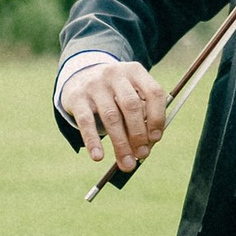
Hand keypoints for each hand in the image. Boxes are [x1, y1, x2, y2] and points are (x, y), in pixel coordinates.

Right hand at [62, 58, 167, 174]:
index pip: (153, 92)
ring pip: (111, 117)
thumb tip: (146, 147)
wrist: (79, 77)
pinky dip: (93, 141)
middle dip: (139, 134)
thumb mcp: (129, 95)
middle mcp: (115, 74)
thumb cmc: (113, 93)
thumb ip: (141, 116)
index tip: (156, 139)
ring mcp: (95, 84)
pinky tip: (98, 157)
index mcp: (135, 72)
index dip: (158, 117)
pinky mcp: (77, 97)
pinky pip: (86, 121)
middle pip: (131, 106)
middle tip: (142, 155)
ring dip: (121, 143)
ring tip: (127, 163)